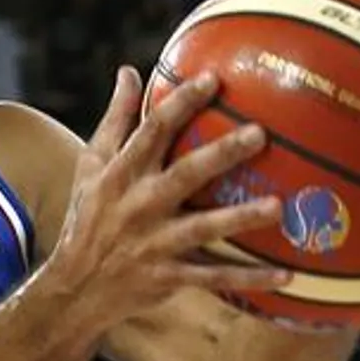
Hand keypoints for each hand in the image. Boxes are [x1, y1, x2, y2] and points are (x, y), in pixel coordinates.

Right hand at [43, 66, 287, 333]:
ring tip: (277, 206)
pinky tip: (285, 274)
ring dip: (240, 217)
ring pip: (203, 228)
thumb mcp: (90, 166)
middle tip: (259, 134)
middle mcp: (140, 205)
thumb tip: (129, 72)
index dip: (181, 103)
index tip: (212, 78)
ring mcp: (156, 243)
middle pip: (185, 174)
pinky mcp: (169, 276)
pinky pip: (214, 277)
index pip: (153, 131)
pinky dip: (248, 279)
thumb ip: (115, 120)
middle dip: (221, 154)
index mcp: (121, 174)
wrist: (74, 288)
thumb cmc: (86, 218)